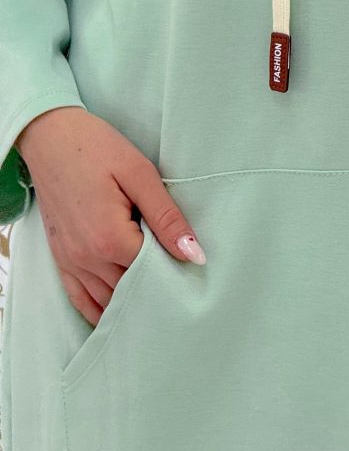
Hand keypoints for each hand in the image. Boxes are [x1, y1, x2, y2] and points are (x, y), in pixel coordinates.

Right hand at [15, 105, 206, 326]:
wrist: (51, 138)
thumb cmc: (97, 149)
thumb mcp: (140, 174)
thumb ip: (166, 217)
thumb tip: (194, 253)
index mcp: (110, 238)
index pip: (153, 272)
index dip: (176, 269)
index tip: (194, 265)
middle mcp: (87, 258)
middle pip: (131, 290)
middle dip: (156, 288)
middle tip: (182, 284)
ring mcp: (71, 262)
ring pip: (107, 300)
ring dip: (131, 301)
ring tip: (158, 297)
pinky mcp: (61, 258)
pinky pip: (81, 299)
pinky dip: (101, 309)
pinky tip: (120, 313)